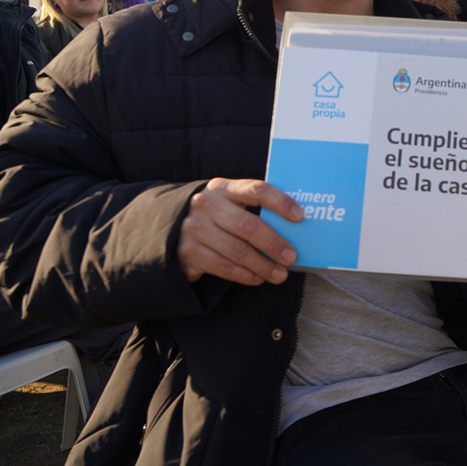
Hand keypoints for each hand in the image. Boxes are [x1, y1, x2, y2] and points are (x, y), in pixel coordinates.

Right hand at [176, 177, 303, 285]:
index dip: (280, 202)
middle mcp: (207, 205)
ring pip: (237, 251)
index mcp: (223, 188)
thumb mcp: (227, 203)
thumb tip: (294, 227)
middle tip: (292, 257)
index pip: (257, 190)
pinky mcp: (188, 252)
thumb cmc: (214, 215)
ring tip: (280, 274)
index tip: (300, 216)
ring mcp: (195, 229)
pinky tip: (258, 278)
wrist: (166, 226)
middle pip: (248, 225)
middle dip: (274, 243)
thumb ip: (253, 208)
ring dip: (263, 265)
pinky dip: (245, 275)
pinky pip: (224, 266)